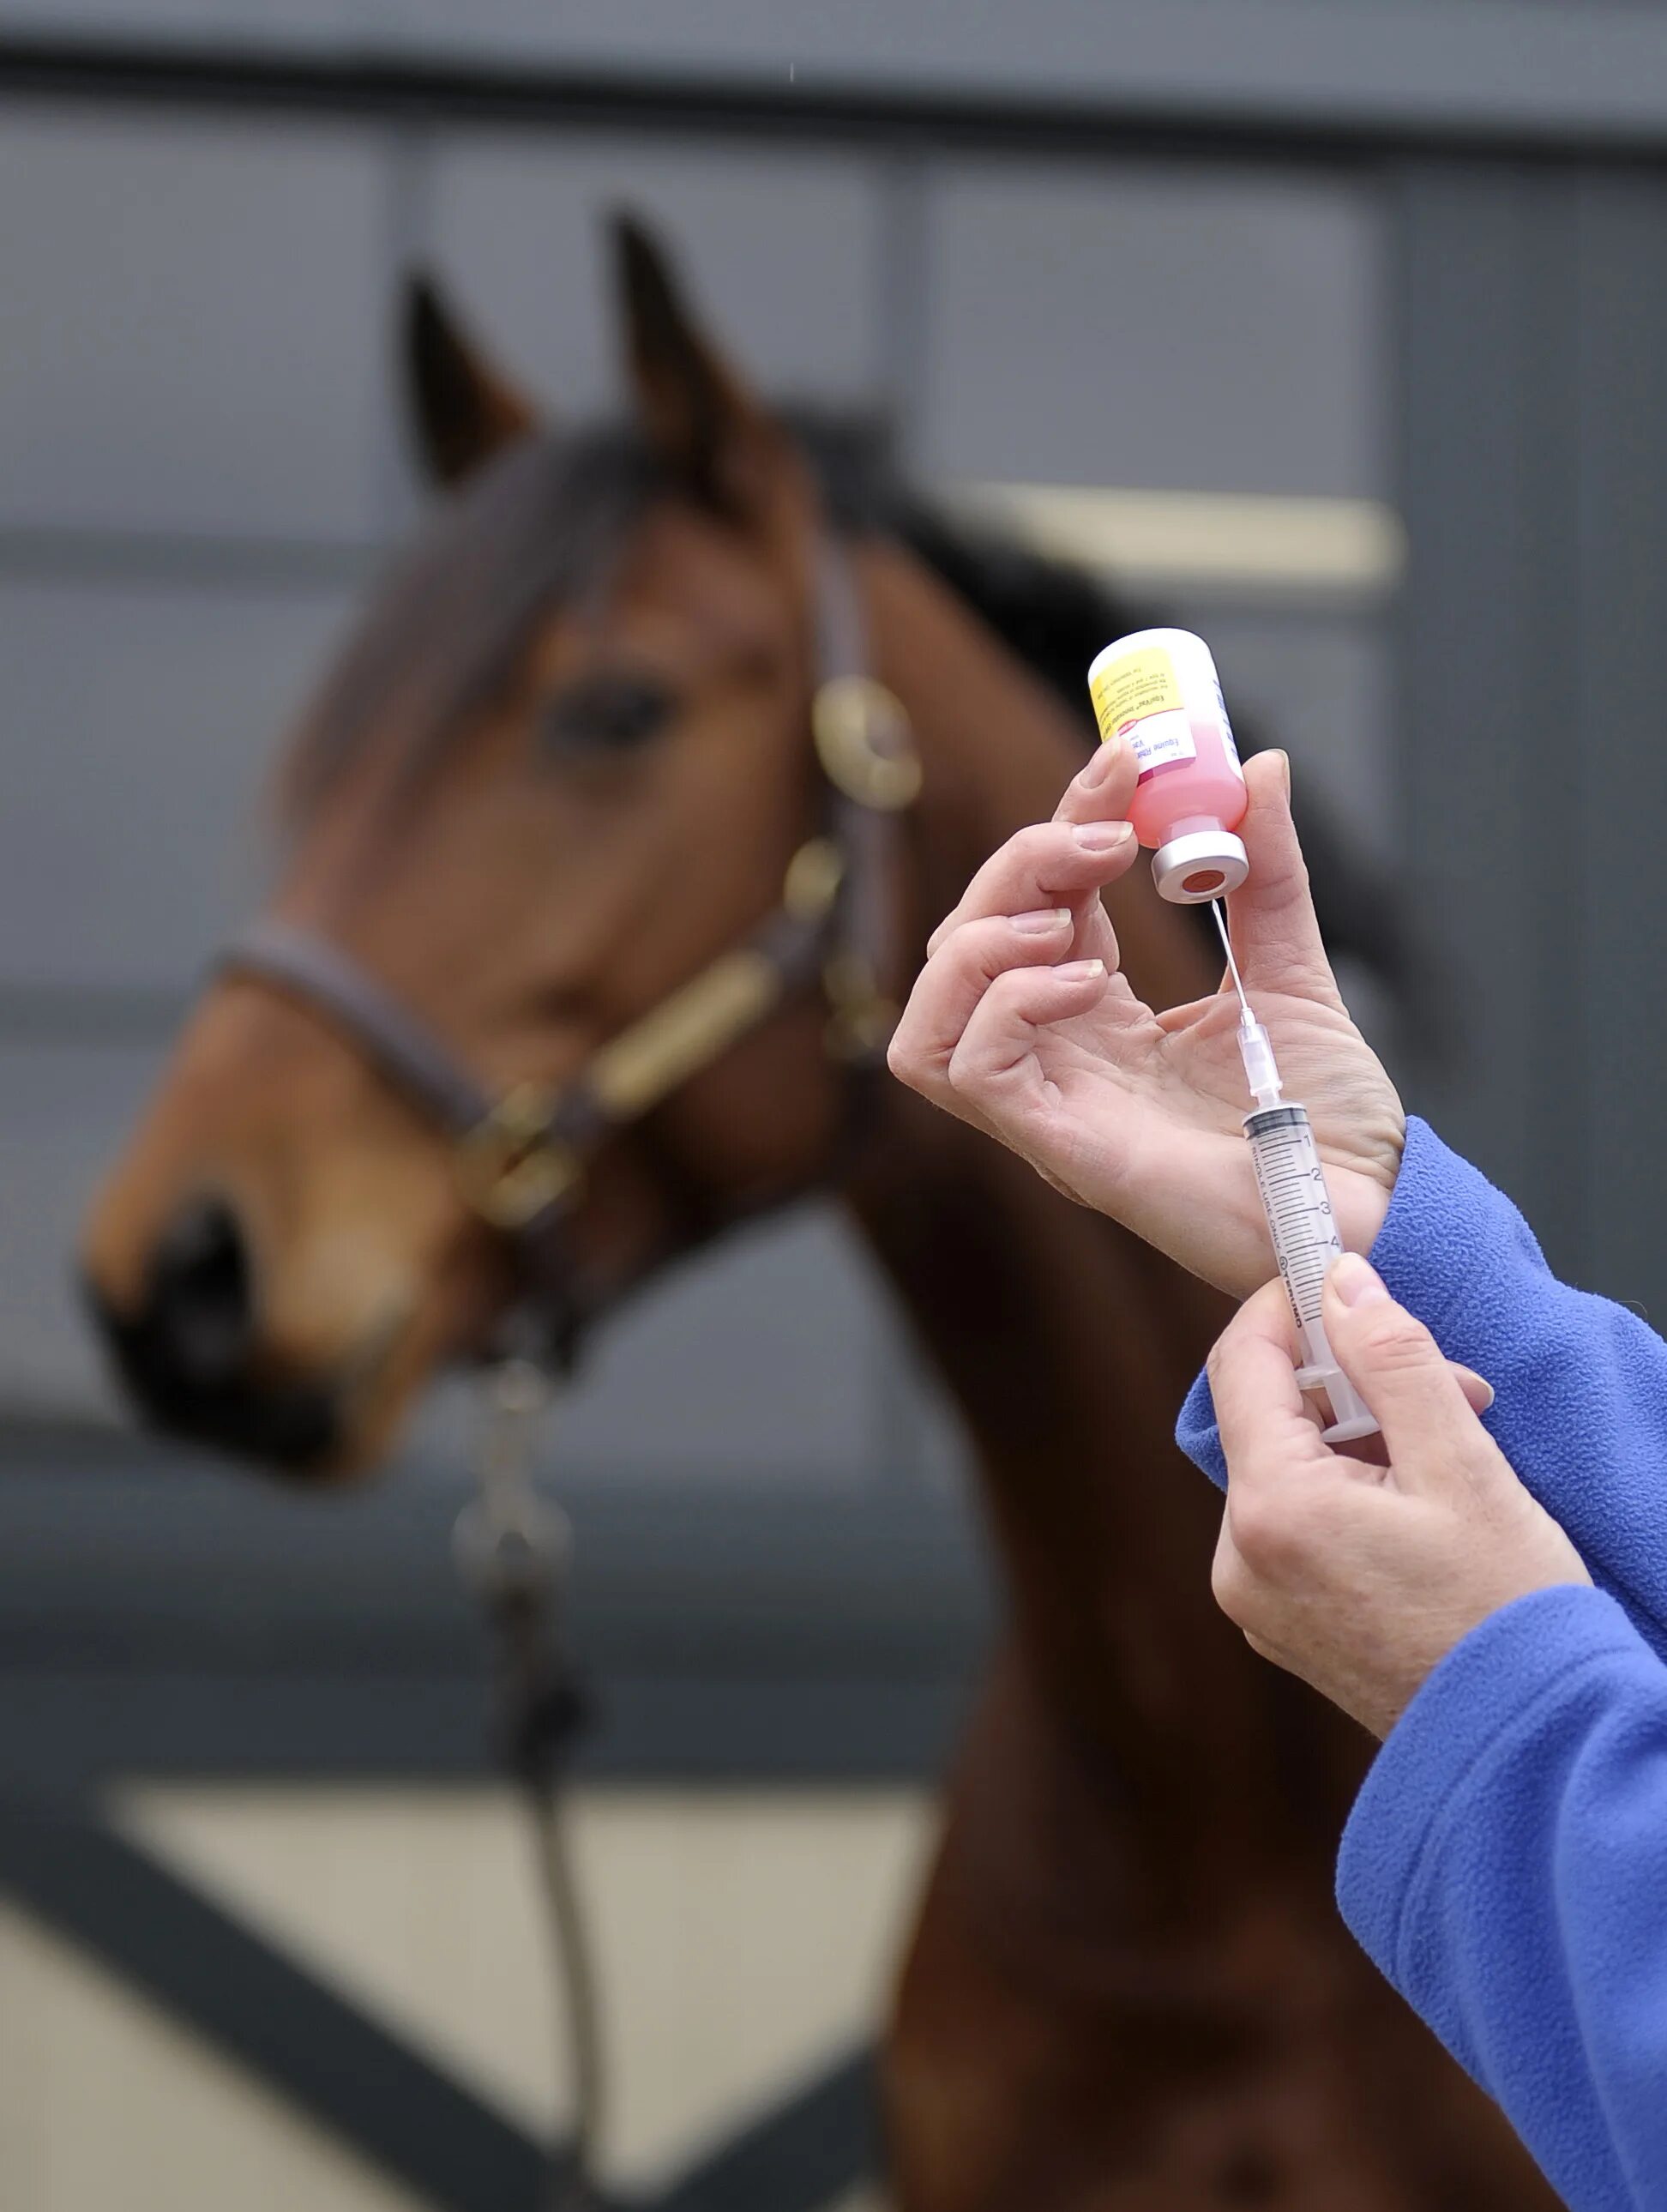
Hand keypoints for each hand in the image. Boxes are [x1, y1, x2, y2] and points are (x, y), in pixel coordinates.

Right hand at [888, 744, 1405, 1297]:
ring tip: (1071, 919)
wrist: (1366, 1200)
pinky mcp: (1055, 1146)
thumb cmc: (1326, 1116)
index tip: (1122, 762)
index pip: (1039, 901)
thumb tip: (1261, 766)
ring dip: (981, 938)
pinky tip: (1086, 984)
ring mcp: (1048, 1104)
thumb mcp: (1293, 967)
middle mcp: (1058, 1056)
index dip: (1063, 823)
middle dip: (1021, 863)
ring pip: (928, 1013)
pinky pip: (965, 1069)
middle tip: (1111, 835)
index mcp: (1099, 1013)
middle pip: (964, 943)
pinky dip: (1005, 1004)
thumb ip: (1267, 873)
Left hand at [1208, 1254, 1590, 1738]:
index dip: (1286, 1309)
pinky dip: (1345, 1492)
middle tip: (1451, 1390)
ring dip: (1357, 1440)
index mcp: (1273, 1512)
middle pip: (1267, 1418)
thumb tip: (1338, 1282)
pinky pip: (1293, 1524)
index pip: (1241, 1364)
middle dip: (1351, 1385)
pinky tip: (1422, 1507)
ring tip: (1451, 1456)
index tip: (1338, 1284)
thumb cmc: (1506, 1610)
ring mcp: (1256, 1600)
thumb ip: (1392, 1359)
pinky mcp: (1281, 1625)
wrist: (1529, 1744)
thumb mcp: (1462, 1463)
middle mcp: (1240, 1559)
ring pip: (1284, 1469)